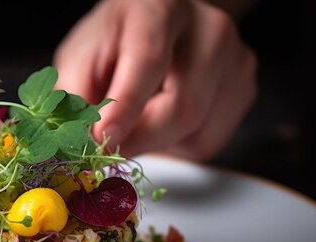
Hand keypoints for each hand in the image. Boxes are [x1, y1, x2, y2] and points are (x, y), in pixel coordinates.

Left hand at [54, 0, 256, 159]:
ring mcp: (235, 58)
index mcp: (158, 9)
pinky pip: (208, 142)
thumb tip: (85, 142)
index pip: (148, 59)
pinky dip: (177, 144)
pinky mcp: (244, 88)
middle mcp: (209, 28)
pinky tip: (162, 120)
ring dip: (156, 142)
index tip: (104, 137)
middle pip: (181, 106)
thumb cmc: (112, 45)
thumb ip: (76, 98)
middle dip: (138, 139)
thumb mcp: (79, 62)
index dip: (126, 105)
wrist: (155, 30)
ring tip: (137, 119)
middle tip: (108, 147)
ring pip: (196, 131)